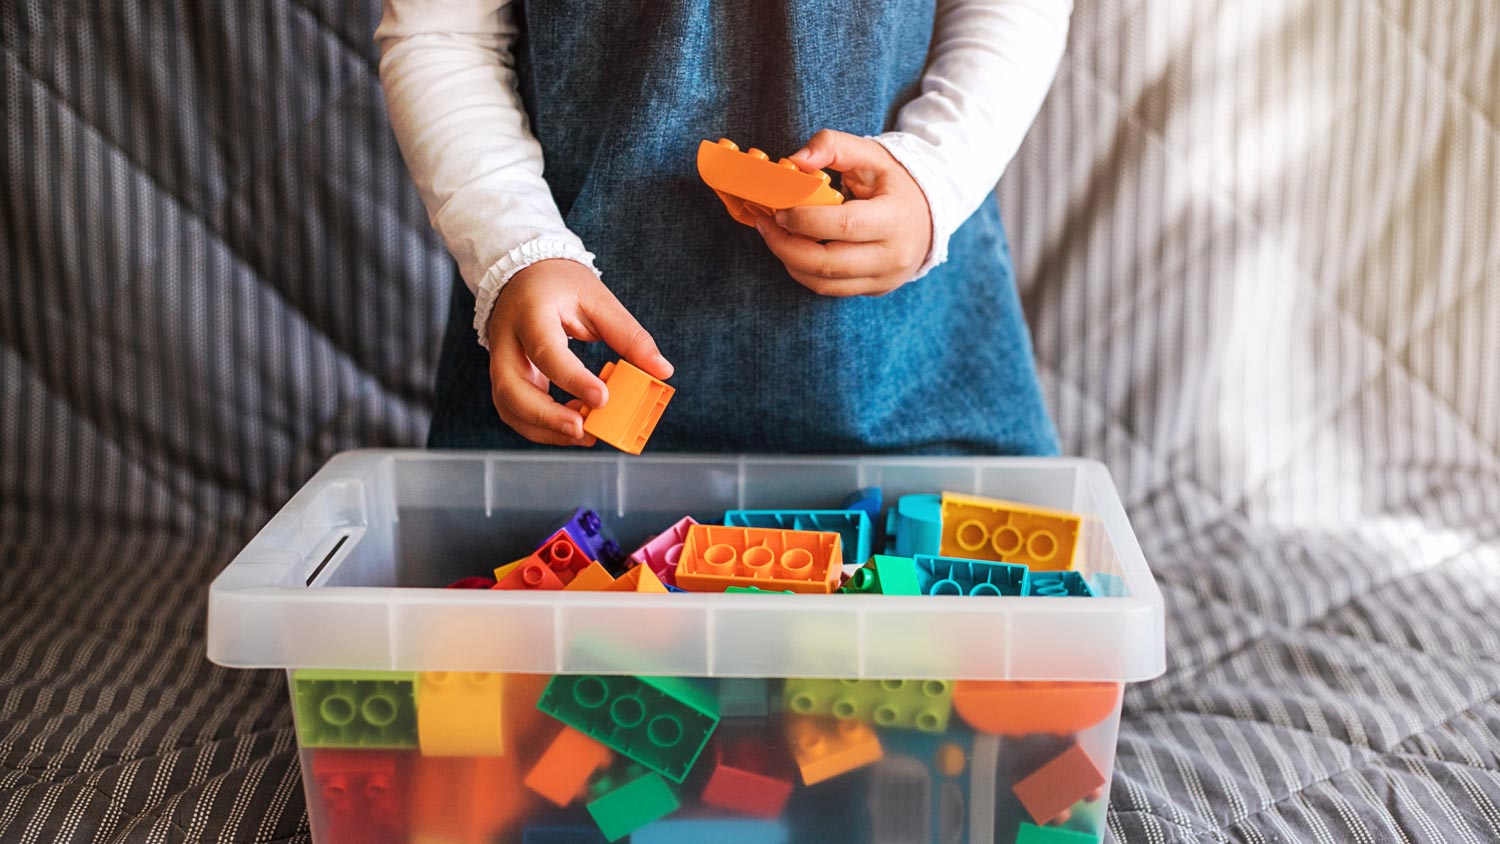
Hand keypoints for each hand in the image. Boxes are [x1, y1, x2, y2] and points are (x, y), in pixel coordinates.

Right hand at [486, 259, 672, 445]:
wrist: (524, 276)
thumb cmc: (561, 286)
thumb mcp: (598, 300)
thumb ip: (629, 336)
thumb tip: (661, 370)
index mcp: (531, 313)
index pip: (546, 351)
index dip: (573, 379)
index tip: (602, 399)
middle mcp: (506, 340)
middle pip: (511, 389)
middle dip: (547, 417)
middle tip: (583, 429)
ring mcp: (499, 361)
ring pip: (508, 407)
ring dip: (544, 428)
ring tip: (583, 432)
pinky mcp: (503, 377)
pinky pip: (514, 411)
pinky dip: (541, 427)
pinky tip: (572, 426)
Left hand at [751, 129, 932, 296]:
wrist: (927, 214)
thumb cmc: (894, 182)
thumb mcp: (869, 154)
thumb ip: (832, 146)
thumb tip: (795, 160)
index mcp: (895, 218)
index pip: (844, 225)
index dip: (805, 220)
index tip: (780, 209)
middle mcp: (893, 256)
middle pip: (828, 263)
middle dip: (786, 246)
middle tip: (766, 225)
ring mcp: (884, 278)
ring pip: (824, 283)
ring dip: (790, 261)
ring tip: (774, 236)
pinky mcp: (874, 289)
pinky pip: (830, 289)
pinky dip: (805, 272)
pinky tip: (794, 250)